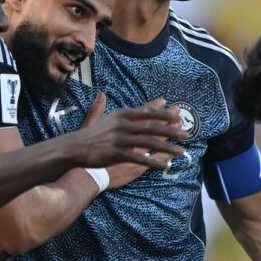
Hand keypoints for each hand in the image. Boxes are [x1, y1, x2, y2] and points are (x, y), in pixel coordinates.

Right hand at [68, 98, 184, 169]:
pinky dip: (153, 162)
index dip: (164, 113)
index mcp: (122, 114)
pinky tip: (165, 166)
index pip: (148, 112)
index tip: (178, 114)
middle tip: (186, 133)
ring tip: (181, 152)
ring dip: (167, 147)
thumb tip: (102, 94)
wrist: (73, 148)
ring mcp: (121, 139)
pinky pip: (140, 158)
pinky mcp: (117, 153)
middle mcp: (123, 124)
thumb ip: (104, 107)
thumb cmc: (87, 135)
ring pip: (150, 142)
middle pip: (153, 126)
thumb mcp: (97, 118)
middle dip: (172, 130)